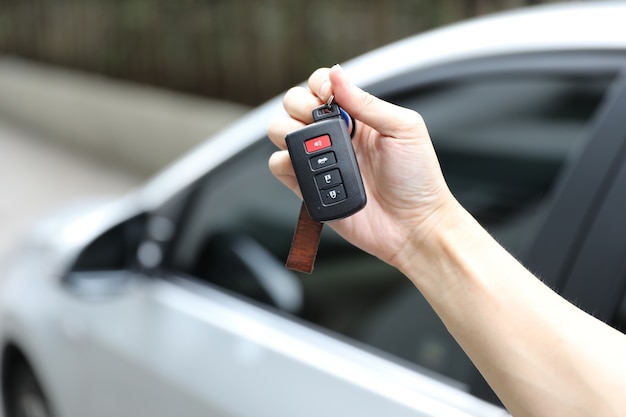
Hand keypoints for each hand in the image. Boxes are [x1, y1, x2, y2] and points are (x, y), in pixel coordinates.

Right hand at [267, 65, 458, 267]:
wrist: (413, 226)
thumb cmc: (418, 179)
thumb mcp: (403, 129)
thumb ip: (367, 102)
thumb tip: (336, 74)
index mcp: (357, 117)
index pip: (322, 87)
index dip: (318, 85)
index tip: (327, 95)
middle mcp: (335, 136)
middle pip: (294, 105)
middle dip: (299, 106)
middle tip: (323, 125)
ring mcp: (320, 162)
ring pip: (280, 132)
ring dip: (289, 133)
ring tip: (316, 149)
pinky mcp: (309, 188)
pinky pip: (279, 167)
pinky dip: (284, 162)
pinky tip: (306, 168)